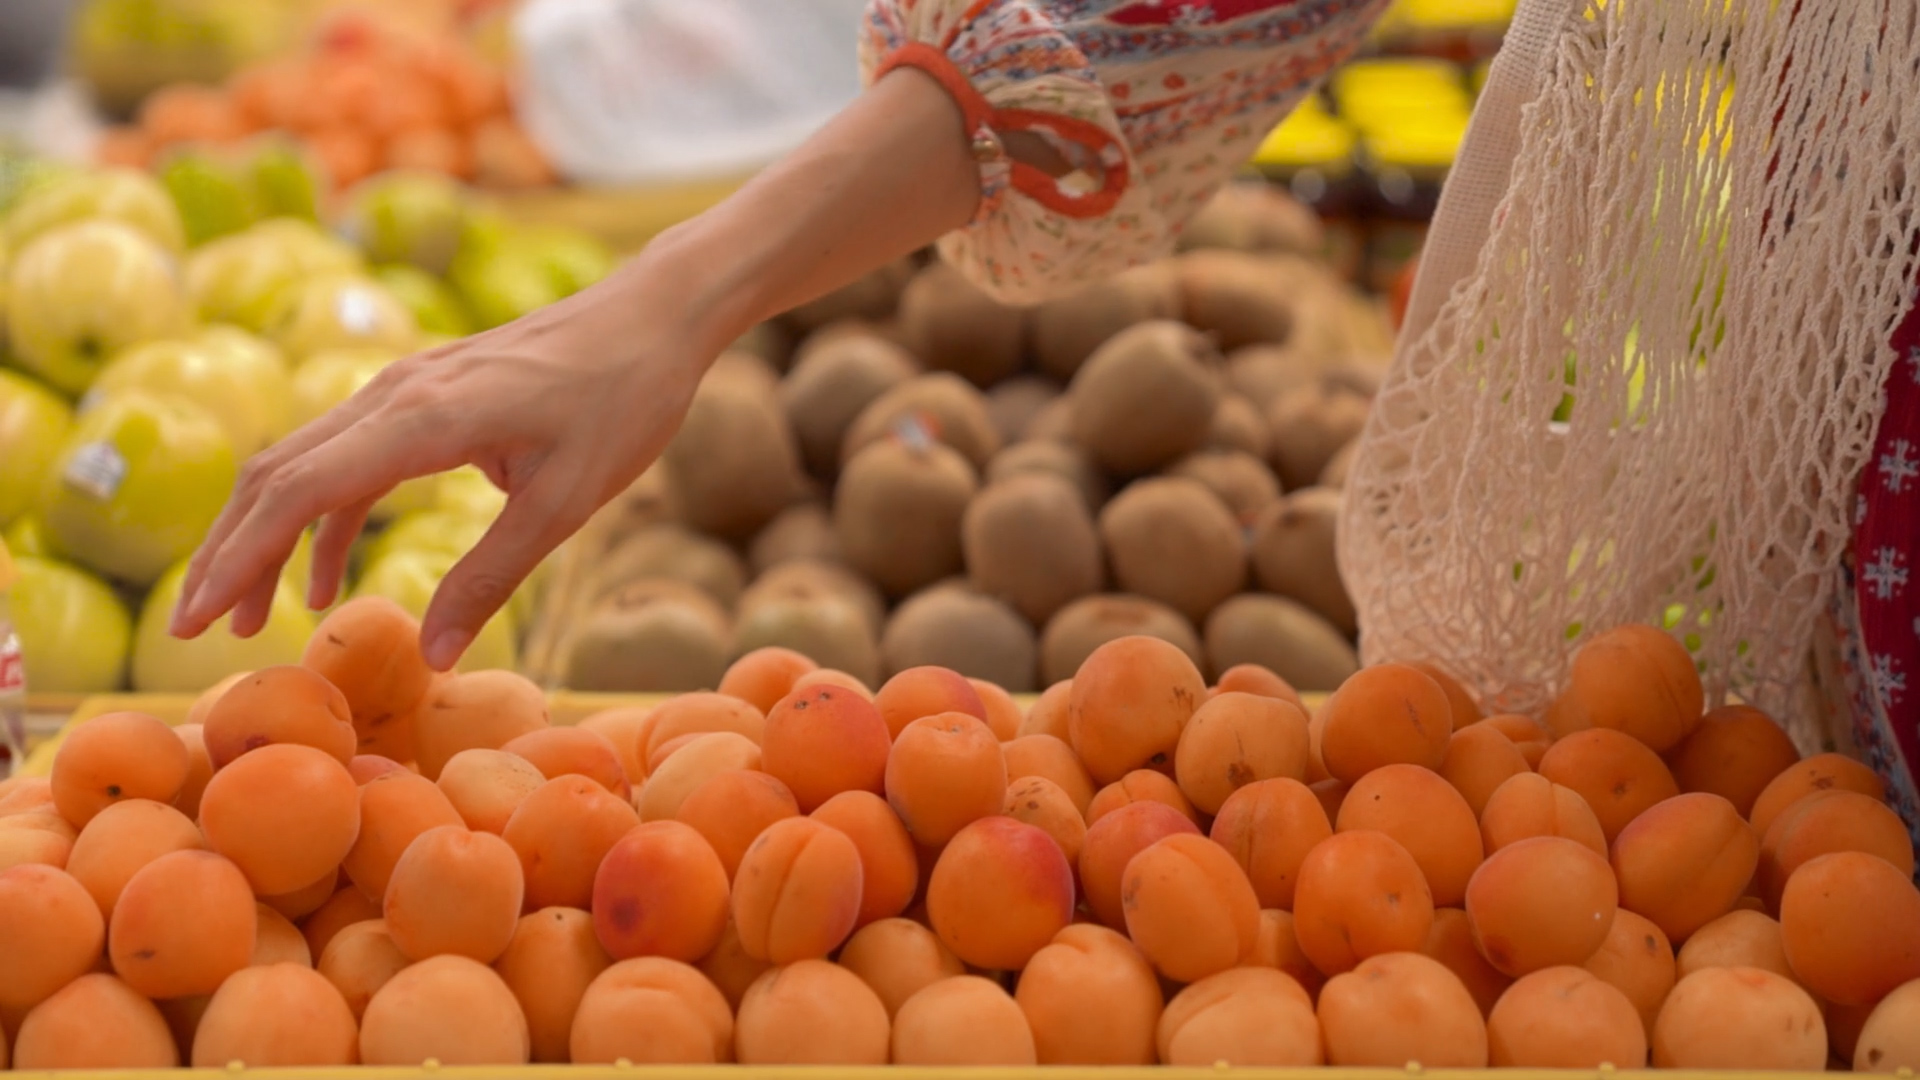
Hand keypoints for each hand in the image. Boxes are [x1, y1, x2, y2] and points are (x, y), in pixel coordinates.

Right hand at [169, 262, 712, 670]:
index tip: (195, 622)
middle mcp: (395, 393)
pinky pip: (348, 455)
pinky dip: (322, 515)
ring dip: (267, 537)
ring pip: (302, 462)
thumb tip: (433, 655)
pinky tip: (323, 576)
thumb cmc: (624, 399)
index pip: (296, 492)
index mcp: (423, 418)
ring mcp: (406, 386)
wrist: (656, 313)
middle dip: (229, 554)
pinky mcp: (425, 393)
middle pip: (276, 475)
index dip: (238, 559)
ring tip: (248, 616)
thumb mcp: (568, 501)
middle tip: (197, 630)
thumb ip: (494, 576)